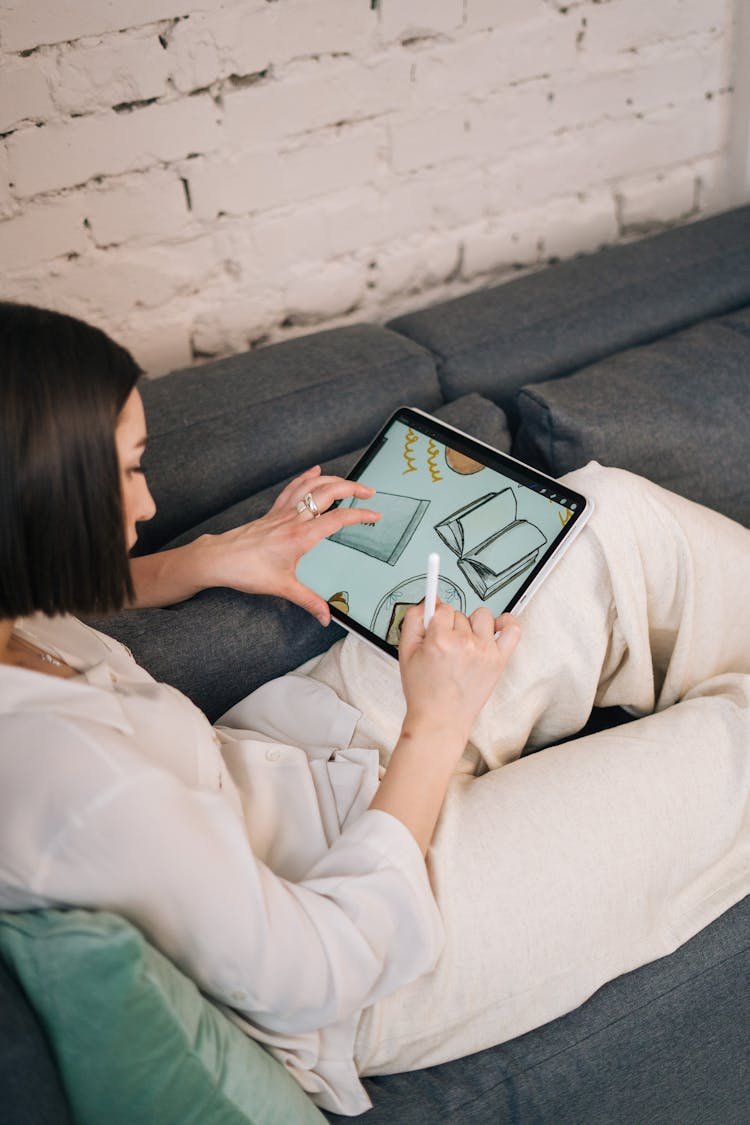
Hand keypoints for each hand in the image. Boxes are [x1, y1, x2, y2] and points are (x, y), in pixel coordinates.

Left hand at [190, 466, 380, 622]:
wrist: (219, 559)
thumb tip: (326, 617)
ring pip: (312, 486)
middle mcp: (294, 519)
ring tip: (350, 482)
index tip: (376, 515)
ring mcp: (283, 512)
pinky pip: (293, 488)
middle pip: (329, 492)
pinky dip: (307, 478)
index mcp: (301, 536)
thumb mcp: (283, 587)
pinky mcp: (273, 512)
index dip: (360, 515)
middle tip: (370, 492)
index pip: (338, 519)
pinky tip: (316, 472)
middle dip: (353, 488)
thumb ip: (309, 601)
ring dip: (333, 480)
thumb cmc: (248, 570)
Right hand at [398, 602, 520, 752]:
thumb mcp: (405, 652)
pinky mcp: (500, 660)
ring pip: (482, 616)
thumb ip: (413, 620)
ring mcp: (485, 651)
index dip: (436, 619)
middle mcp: (465, 643)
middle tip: (446, 647)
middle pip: (460, 613)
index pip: (442, 608)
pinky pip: (512, 629)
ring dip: (472, 625)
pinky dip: (507, 622)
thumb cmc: (424, 692)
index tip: (435, 627)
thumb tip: (428, 602)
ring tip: (465, 643)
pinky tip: (495, 628)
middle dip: (451, 626)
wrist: (441, 720)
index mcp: (440, 640)